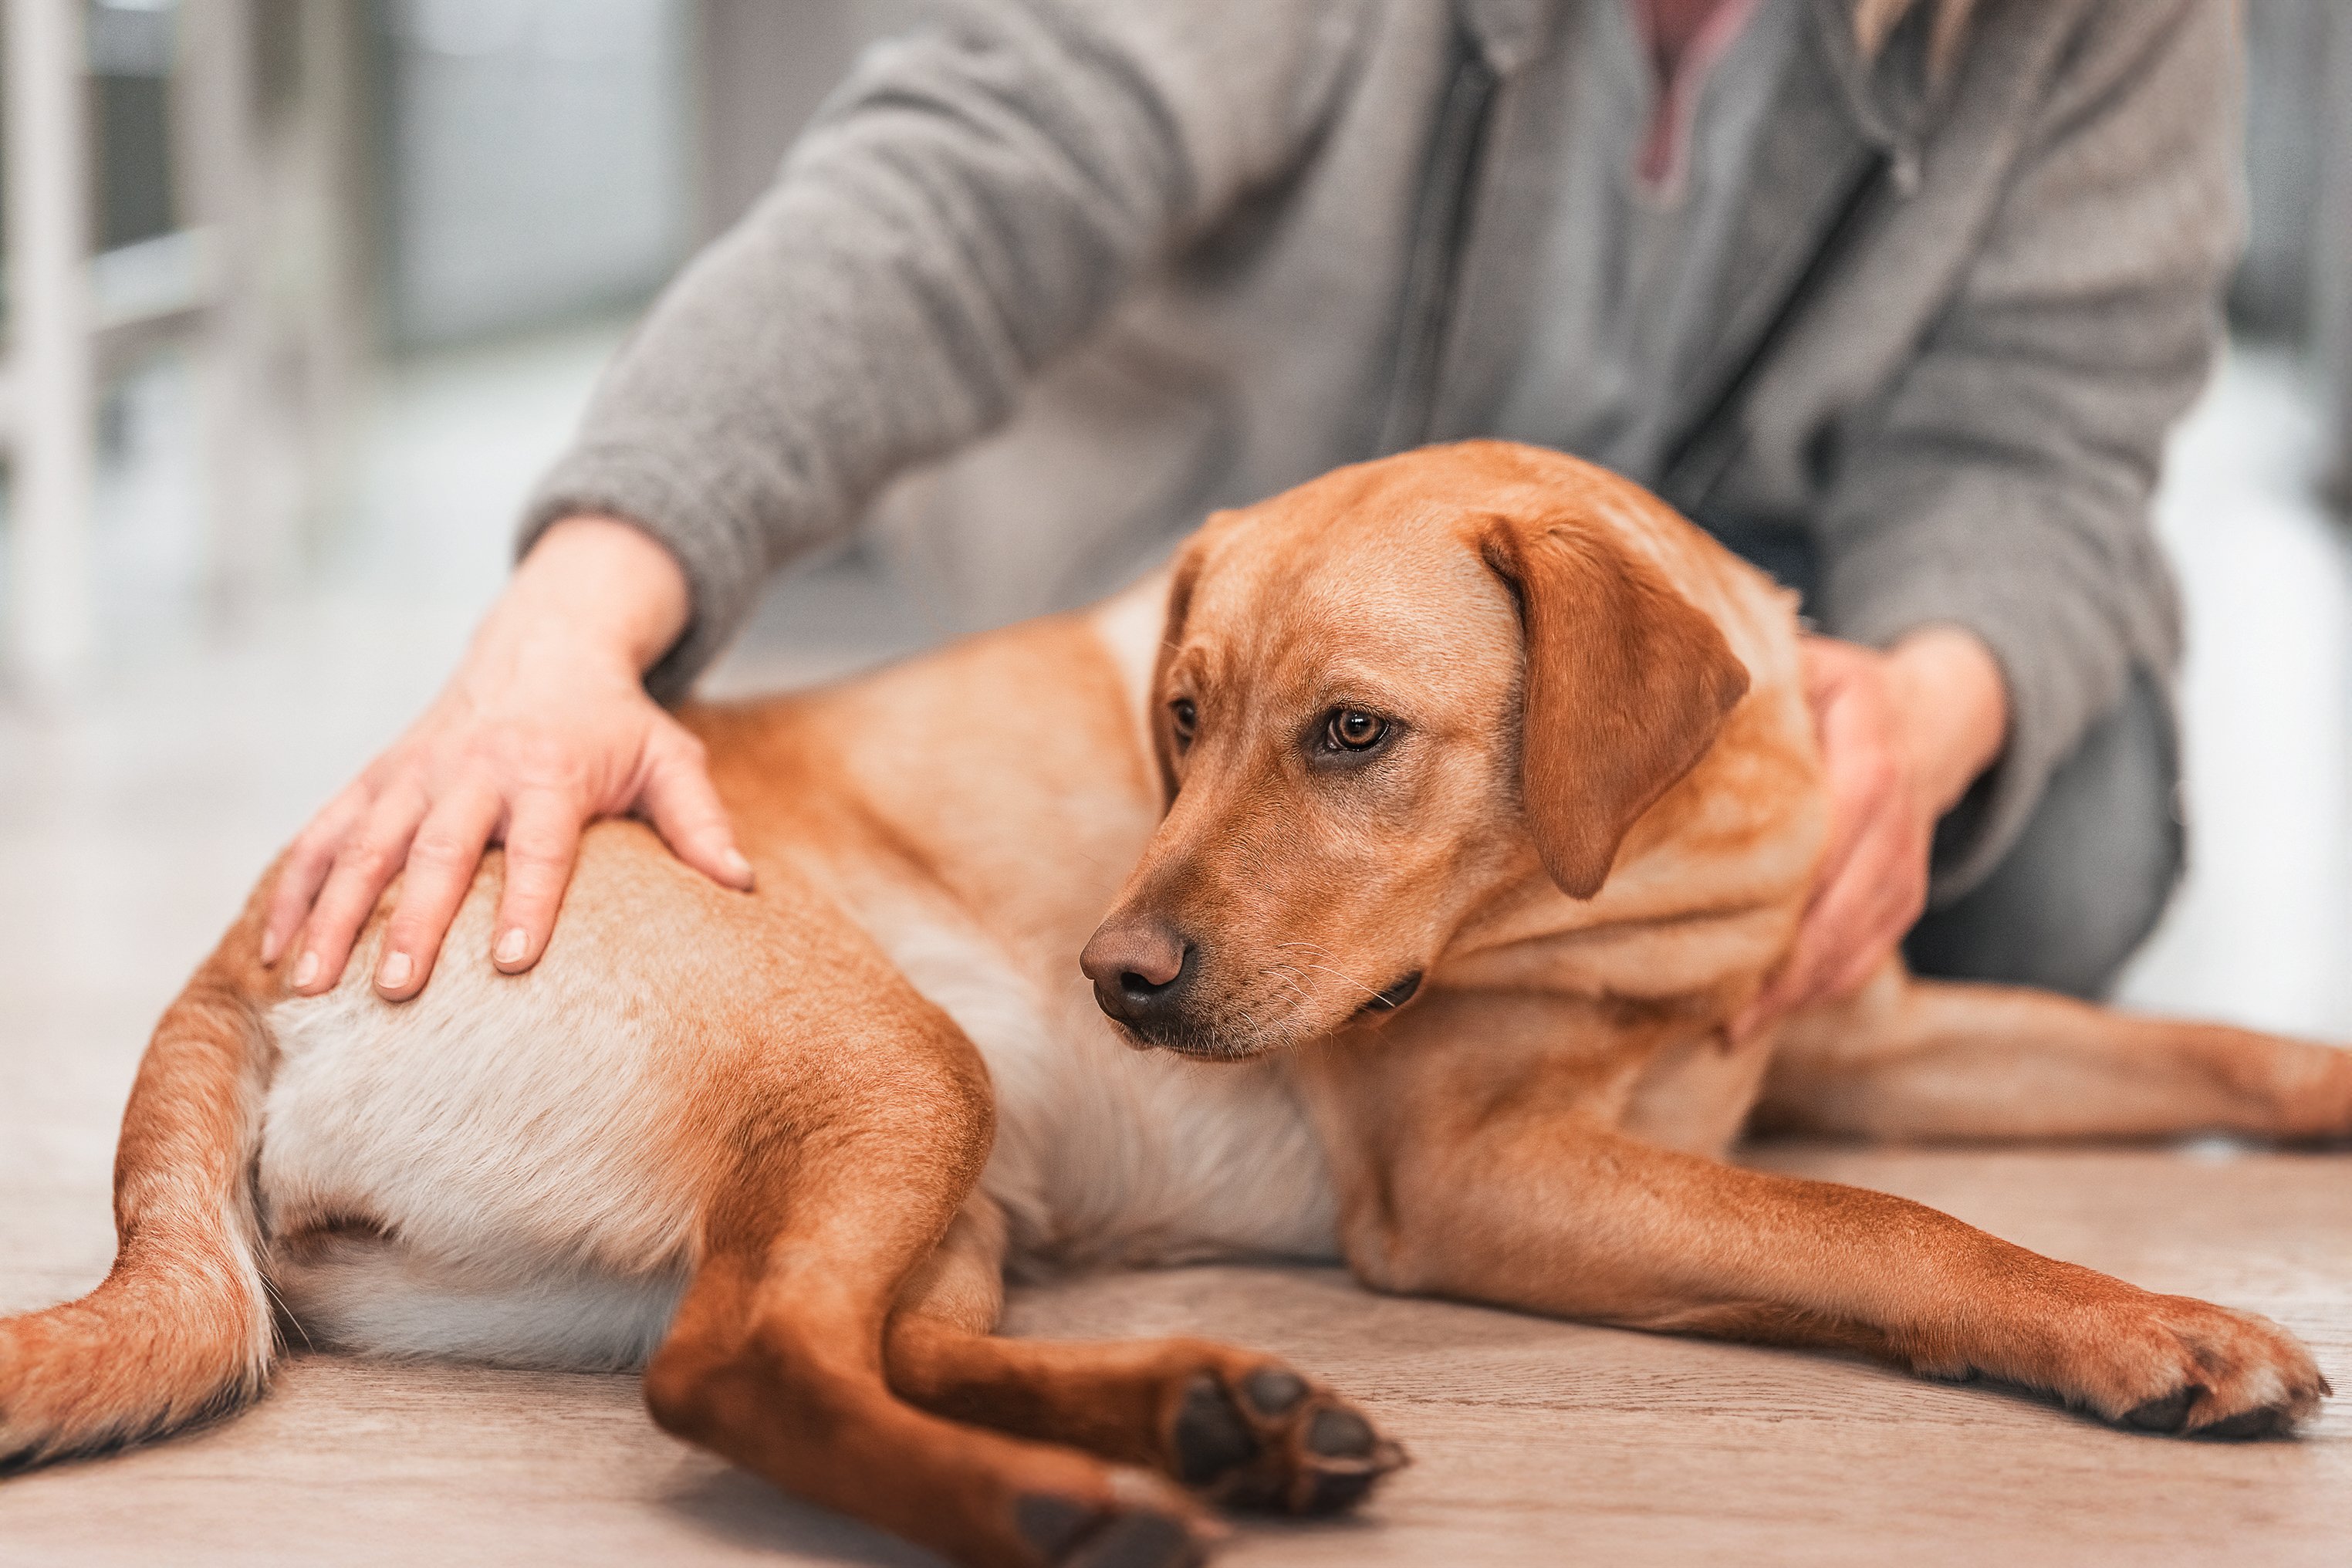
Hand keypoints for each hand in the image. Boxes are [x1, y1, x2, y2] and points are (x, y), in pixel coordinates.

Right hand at [263, 516, 753, 999]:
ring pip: (363, 847)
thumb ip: (699, 821)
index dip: (529, 901)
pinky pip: (323, 836)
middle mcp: (473, 770)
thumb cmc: (614, 722)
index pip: (541, 844)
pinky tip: (275, 952)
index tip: (512, 963)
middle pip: (439, 851)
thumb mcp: (669, 756)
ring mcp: (415, 774)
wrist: (544, 645)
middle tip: (395, 992)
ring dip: (334, 917)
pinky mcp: (376, 779)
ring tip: (311, 987)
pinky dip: (294, 892)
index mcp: (548, 768)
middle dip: (413, 922)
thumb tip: (741, 883)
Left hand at [1733, 627, 2006, 1036]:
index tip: (1741, 933)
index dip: (1796, 886)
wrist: (1926, 713)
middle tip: (1725, 1013)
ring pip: (1861, 938)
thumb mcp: (1807, 665)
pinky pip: (1872, 951)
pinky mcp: (1907, 894)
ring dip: (1802, 988)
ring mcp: (1909, 860)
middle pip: (1849, 902)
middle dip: (1791, 963)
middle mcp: (1900, 810)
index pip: (1839, 826)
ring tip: (1735, 1026)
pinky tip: (1773, 1013)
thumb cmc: (1838, 690)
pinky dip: (1825, 986)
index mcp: (1870, 750)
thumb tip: (1673, 702)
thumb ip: (1755, 682)